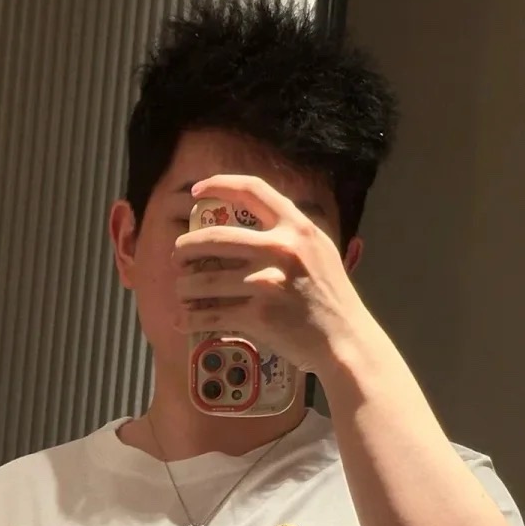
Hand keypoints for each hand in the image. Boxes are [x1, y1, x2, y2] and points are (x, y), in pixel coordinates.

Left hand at [173, 175, 364, 374]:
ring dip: (184, 287)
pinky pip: (211, 314)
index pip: (252, 190)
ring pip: (204, 279)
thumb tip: (250, 221)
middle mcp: (281, 249)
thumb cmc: (332, 297)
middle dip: (185, 247)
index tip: (195, 192)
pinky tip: (183, 319)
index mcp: (297, 228)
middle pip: (213, 237)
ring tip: (182, 291)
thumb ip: (290, 233)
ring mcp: (267, 282)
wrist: (345, 340)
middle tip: (178, 256)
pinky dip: (191, 319)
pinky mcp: (258, 315)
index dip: (218, 185)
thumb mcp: (320, 251)